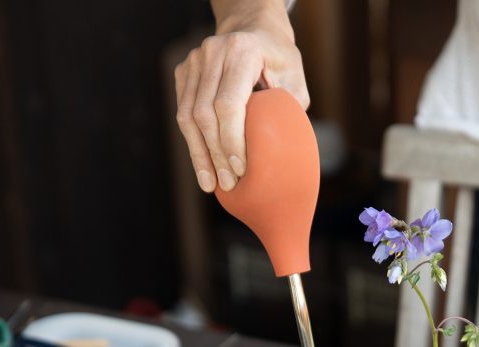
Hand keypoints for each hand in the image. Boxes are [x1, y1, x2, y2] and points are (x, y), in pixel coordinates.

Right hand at [174, 2, 307, 192]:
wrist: (253, 30)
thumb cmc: (279, 61)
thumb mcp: (295, 79)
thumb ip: (289, 110)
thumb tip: (284, 152)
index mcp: (242, 52)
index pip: (228, 104)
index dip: (231, 140)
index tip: (241, 168)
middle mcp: (212, 53)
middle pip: (204, 114)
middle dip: (215, 154)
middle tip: (229, 184)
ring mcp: (193, 62)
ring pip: (187, 117)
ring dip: (199, 155)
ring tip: (211, 184)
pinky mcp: (183, 73)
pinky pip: (183, 113)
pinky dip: (193, 143)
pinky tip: (203, 166)